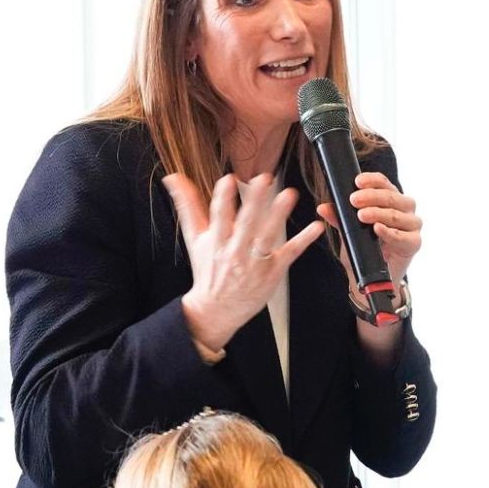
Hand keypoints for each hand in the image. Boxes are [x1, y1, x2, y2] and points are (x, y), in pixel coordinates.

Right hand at [164, 172, 325, 350]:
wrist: (215, 309)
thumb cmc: (207, 270)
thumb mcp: (194, 238)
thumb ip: (188, 206)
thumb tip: (174, 178)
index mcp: (215, 241)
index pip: (218, 217)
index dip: (222, 199)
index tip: (228, 180)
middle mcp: (234, 251)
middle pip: (245, 223)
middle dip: (254, 201)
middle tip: (263, 179)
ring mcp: (254, 262)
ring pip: (267, 236)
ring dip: (278, 215)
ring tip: (289, 195)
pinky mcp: (272, 271)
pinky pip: (289, 254)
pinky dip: (303, 241)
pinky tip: (315, 228)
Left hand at [316, 171, 421, 290]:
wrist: (370, 273)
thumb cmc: (363, 246)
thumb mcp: (347, 230)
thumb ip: (338, 218)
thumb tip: (322, 207)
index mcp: (390, 199)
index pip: (384, 183)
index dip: (372, 180)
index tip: (357, 182)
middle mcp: (404, 209)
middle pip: (392, 197)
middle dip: (372, 197)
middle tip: (354, 200)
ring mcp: (411, 225)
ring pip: (397, 215)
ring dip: (378, 213)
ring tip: (362, 215)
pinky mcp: (414, 242)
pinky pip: (403, 236)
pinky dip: (389, 232)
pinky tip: (377, 229)